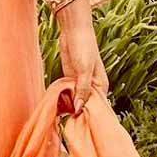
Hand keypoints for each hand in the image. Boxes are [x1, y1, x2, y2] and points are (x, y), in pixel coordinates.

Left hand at [55, 0, 108, 115]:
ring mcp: (80, 85)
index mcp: (101, 87)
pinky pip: (66, 94)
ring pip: (74, 102)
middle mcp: (92, 88)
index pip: (97, 108)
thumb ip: (82, 90)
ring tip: (58, 109)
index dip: (89, 117)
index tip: (79, 126)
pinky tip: (55, 102)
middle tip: (65, 120)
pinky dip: (61, 98)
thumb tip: (79, 110)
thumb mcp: (84, 70)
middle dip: (76, 113)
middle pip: (85, 107)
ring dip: (66, 106)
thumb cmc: (83, 47)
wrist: (73, 30)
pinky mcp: (70, 80)